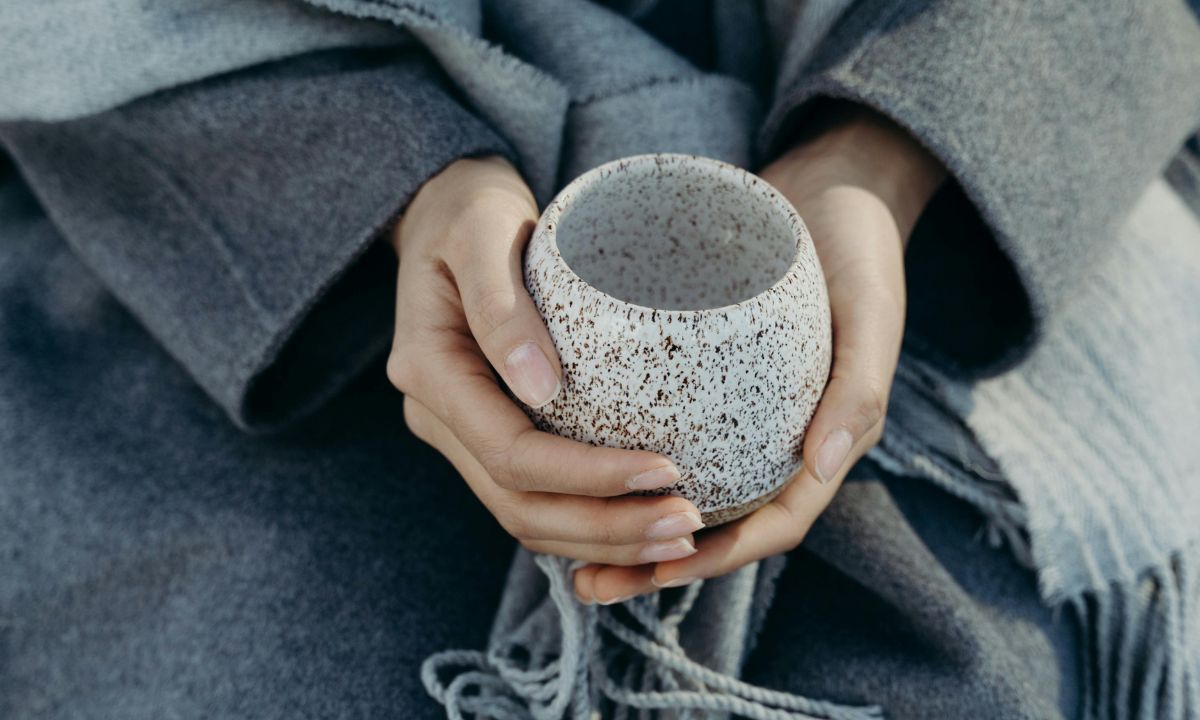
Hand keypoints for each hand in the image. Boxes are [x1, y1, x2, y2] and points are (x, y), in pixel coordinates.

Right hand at [388, 156, 704, 579]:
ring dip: (601, 539)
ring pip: (524, 518)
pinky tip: (642, 526)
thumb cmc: (473, 213)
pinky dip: (587, 524)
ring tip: (679, 539)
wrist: (447, 213)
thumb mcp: (483, 233)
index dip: (588, 477)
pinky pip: (534, 500)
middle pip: (519, 506)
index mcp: (429, 371)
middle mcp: (437, 416)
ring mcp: (459, 433)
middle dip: (605, 527)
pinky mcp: (488, 435)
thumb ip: (502, 306)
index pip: (511, 454)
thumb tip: (540, 389)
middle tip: (687, 528)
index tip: (667, 471)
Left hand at [573, 108, 945, 602]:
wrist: (832, 189)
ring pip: (683, 487)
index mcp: (823, 441)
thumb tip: (824, 465)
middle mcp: (777, 439)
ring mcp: (739, 413)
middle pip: (716, 522)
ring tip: (560, 544)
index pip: (772, 523)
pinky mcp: (707, 380)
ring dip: (626, 523)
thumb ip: (859, 385)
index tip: (658, 569)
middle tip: (584, 583)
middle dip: (653, 560)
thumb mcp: (870, 309)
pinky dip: (620, 460)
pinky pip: (664, 432)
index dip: (719, 557)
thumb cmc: (857, 249)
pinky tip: (566, 461)